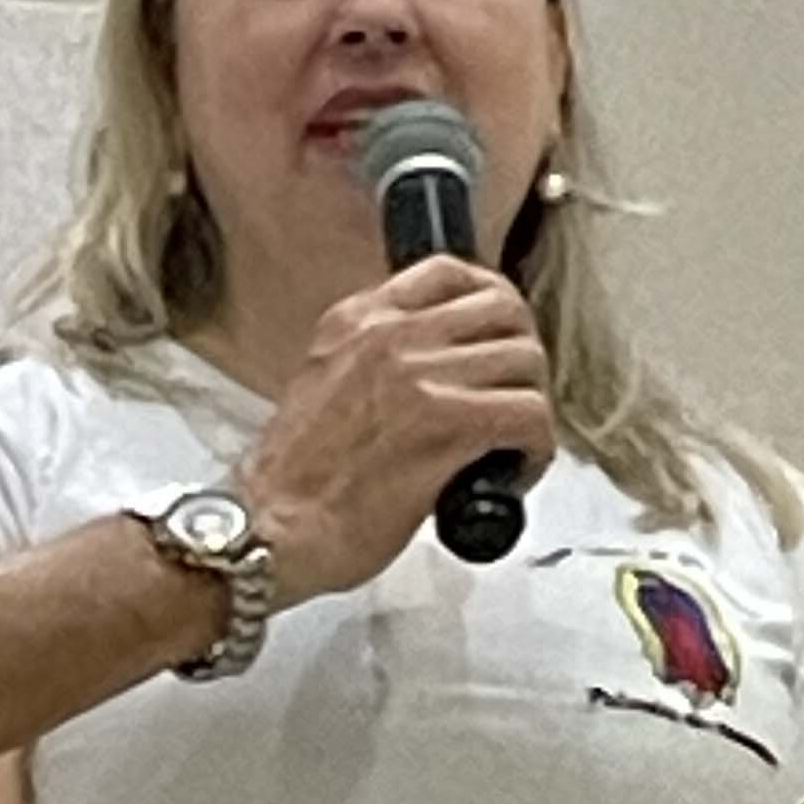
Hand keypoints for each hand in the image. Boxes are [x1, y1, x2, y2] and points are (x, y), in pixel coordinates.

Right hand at [235, 259, 556, 605]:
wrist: (268, 530)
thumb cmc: (294, 482)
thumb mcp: (324, 384)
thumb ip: (375, 361)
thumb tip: (434, 370)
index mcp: (358, 320)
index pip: (451, 273)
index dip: (493, 305)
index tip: (497, 341)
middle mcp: (391, 335)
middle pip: (506, 311)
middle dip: (522, 357)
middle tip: (514, 399)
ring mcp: (419, 376)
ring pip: (525, 362)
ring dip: (531, 406)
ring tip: (513, 445)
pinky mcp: (445, 426)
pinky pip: (529, 415)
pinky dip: (536, 448)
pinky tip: (514, 472)